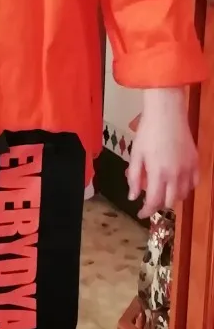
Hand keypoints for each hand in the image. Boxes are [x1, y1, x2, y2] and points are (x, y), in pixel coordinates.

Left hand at [127, 88, 198, 218]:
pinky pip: (194, 183)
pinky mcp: (196, 162)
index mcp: (158, 173)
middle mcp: (176, 175)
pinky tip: (177, 183)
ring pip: (183, 194)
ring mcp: (188, 169)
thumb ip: (135, 178)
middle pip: (170, 202)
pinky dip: (185, 187)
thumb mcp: (136, 155)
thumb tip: (133, 197)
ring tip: (162, 189)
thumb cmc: (148, 132)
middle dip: (158, 204)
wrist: (167, 114)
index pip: (154, 202)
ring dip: (172, 197)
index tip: (140, 213)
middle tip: (150, 199)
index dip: (146, 211)